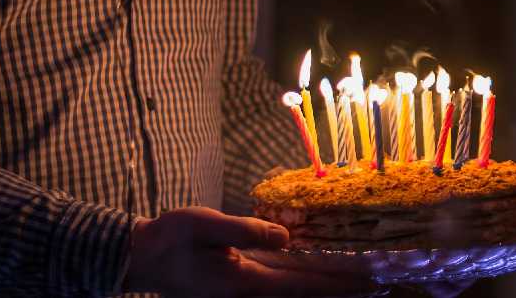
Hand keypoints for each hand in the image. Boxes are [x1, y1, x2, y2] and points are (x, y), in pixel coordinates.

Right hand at [124, 206, 372, 297]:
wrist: (140, 256)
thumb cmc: (172, 237)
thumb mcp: (207, 224)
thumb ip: (247, 231)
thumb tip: (287, 237)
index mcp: (244, 282)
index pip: (302, 283)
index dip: (335, 281)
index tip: (366, 278)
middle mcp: (247, 294)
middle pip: (303, 292)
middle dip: (339, 287)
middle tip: (375, 281)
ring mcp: (242, 294)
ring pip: (293, 292)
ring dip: (323, 286)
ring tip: (355, 282)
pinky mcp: (237, 288)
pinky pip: (279, 287)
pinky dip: (303, 283)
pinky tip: (315, 276)